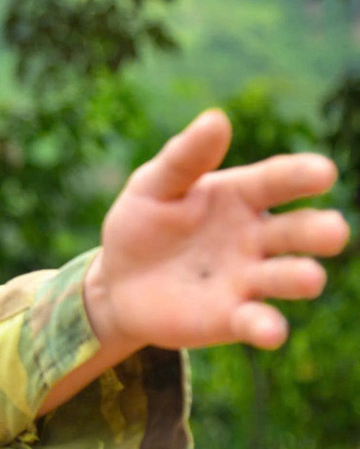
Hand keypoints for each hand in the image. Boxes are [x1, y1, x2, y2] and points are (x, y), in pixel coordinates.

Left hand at [86, 109, 349, 353]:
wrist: (116, 282)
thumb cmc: (141, 224)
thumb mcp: (152, 186)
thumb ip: (184, 158)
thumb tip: (216, 118)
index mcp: (241, 196)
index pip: (277, 181)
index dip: (301, 176)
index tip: (323, 172)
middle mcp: (256, 238)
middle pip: (297, 231)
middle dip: (318, 231)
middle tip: (333, 231)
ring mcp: (248, 279)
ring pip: (287, 277)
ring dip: (300, 277)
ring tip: (308, 277)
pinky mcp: (232, 318)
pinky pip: (258, 322)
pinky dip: (266, 327)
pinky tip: (269, 330)